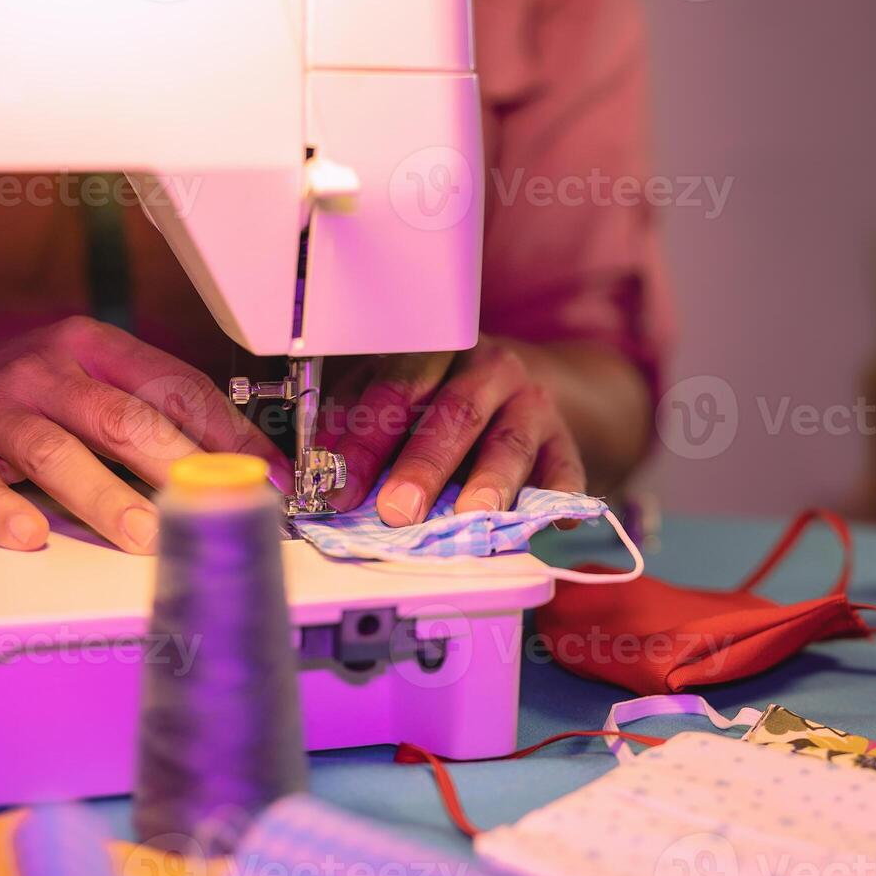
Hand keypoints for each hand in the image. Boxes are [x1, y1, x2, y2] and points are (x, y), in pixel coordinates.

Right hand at [0, 316, 289, 552]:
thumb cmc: (33, 393)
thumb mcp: (96, 380)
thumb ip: (160, 415)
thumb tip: (243, 469)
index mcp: (94, 348)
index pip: (175, 386)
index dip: (227, 433)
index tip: (265, 473)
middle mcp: (45, 373)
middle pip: (120, 417)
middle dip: (175, 461)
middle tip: (212, 502)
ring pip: (57, 452)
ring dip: (105, 497)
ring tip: (144, 532)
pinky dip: (2, 510)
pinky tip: (31, 534)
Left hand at [321, 337, 586, 525]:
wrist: (529, 386)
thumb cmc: (445, 396)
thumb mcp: (400, 393)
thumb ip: (357, 425)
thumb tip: (309, 475)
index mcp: (438, 352)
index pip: (397, 389)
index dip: (365, 440)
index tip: (338, 488)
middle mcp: (490, 370)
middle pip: (455, 414)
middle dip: (424, 466)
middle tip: (398, 510)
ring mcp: (533, 405)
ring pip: (510, 441)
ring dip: (490, 482)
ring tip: (473, 517)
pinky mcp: (566, 442)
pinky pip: (566, 469)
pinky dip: (559, 497)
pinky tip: (550, 522)